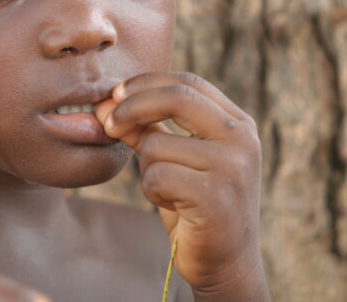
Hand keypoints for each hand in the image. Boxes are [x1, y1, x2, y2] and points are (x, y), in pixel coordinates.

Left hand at [95, 72, 266, 296]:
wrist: (226, 263)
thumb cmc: (195, 207)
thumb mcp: (172, 159)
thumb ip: (146, 129)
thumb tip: (104, 105)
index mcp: (236, 123)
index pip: (187, 83)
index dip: (145, 83)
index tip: (115, 95)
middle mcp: (242, 139)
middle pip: (176, 98)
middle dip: (132, 107)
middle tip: (107, 123)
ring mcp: (233, 167)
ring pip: (156, 144)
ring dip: (146, 168)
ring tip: (166, 190)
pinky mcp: (215, 196)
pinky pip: (156, 176)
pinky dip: (151, 191)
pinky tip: (171, 206)